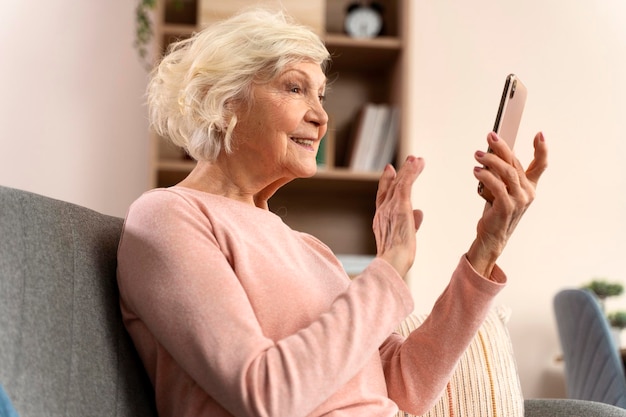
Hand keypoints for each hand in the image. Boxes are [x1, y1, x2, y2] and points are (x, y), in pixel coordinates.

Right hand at [373, 156, 424, 277]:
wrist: (393, 262)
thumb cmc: (398, 257)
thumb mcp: (405, 236)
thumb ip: (411, 222)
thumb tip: (419, 212)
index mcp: (381, 219)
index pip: (383, 196)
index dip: (386, 182)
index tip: (391, 170)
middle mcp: (383, 211)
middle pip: (391, 186)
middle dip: (400, 172)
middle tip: (409, 159)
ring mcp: (390, 208)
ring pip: (400, 183)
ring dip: (409, 169)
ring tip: (417, 159)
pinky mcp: (400, 206)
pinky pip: (405, 185)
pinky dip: (410, 172)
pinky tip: (416, 163)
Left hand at [469, 131, 547, 276]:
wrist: (492, 237)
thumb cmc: (496, 212)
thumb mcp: (501, 191)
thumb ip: (501, 175)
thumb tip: (491, 154)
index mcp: (529, 187)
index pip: (540, 166)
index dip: (541, 150)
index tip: (539, 135)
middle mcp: (528, 192)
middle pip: (516, 164)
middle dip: (502, 147)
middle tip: (490, 137)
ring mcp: (519, 200)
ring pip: (508, 172)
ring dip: (491, 160)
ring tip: (478, 155)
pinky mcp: (506, 207)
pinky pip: (497, 186)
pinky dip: (486, 176)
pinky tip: (477, 171)